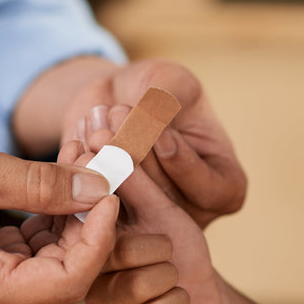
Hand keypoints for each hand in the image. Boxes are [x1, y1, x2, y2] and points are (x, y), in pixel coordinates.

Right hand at [0, 138, 120, 303]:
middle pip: (71, 268)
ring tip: (85, 155)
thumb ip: (43, 183)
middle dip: (90, 215)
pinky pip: (41, 245)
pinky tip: (66, 169)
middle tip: (104, 163)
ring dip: (76, 207)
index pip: (71, 278)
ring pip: (60, 254)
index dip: (99, 236)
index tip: (110, 191)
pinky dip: (55, 210)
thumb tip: (98, 186)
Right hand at [58, 139, 226, 303]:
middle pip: (131, 282)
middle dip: (167, 267)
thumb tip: (101, 133)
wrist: (206, 293)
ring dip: (180, 297)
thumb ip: (130, 177)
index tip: (164, 240)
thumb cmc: (177, 246)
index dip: (137, 244)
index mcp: (92, 256)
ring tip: (177, 289)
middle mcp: (94, 294)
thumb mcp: (160, 208)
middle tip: (171, 262)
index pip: (106, 250)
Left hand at [64, 59, 246, 227]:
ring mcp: (147, 221)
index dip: (184, 162)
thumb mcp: (173, 82)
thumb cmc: (157, 89)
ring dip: (108, 159)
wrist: (114, 100)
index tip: (162, 134)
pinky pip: (93, 205)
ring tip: (98, 118)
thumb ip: (170, 98)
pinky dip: (84, 169)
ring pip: (127, 204)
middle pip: (165, 199)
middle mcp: (189, 212)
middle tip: (117, 112)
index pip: (210, 189)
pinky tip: (79, 139)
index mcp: (224, 186)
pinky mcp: (108, 218)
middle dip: (138, 153)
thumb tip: (152, 117)